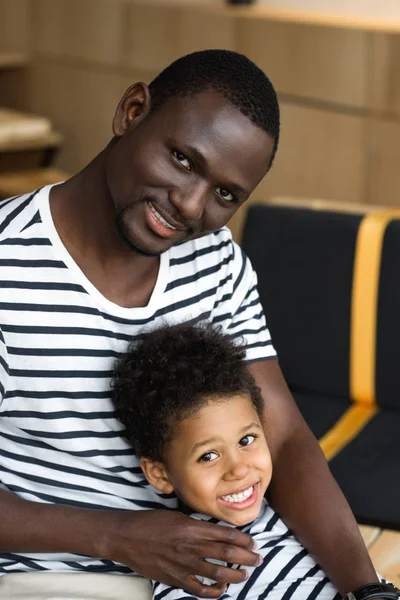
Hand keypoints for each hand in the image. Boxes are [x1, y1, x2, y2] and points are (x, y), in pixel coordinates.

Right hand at [106, 509, 261, 597]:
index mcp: (193, 527)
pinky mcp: (175, 578)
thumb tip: (215, 531)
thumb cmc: (150, 522)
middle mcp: (191, 546)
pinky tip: (221, 590)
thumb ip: (196, 525)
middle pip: (227, 553)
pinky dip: (213, 593)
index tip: (252, 542)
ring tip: (245, 574)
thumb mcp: (177, 516)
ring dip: (236, 575)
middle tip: (258, 558)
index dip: (243, 539)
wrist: (127, 537)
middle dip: (247, 557)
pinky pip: (199, 590)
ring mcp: (184, 564)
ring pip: (218, 574)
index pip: (226, 534)